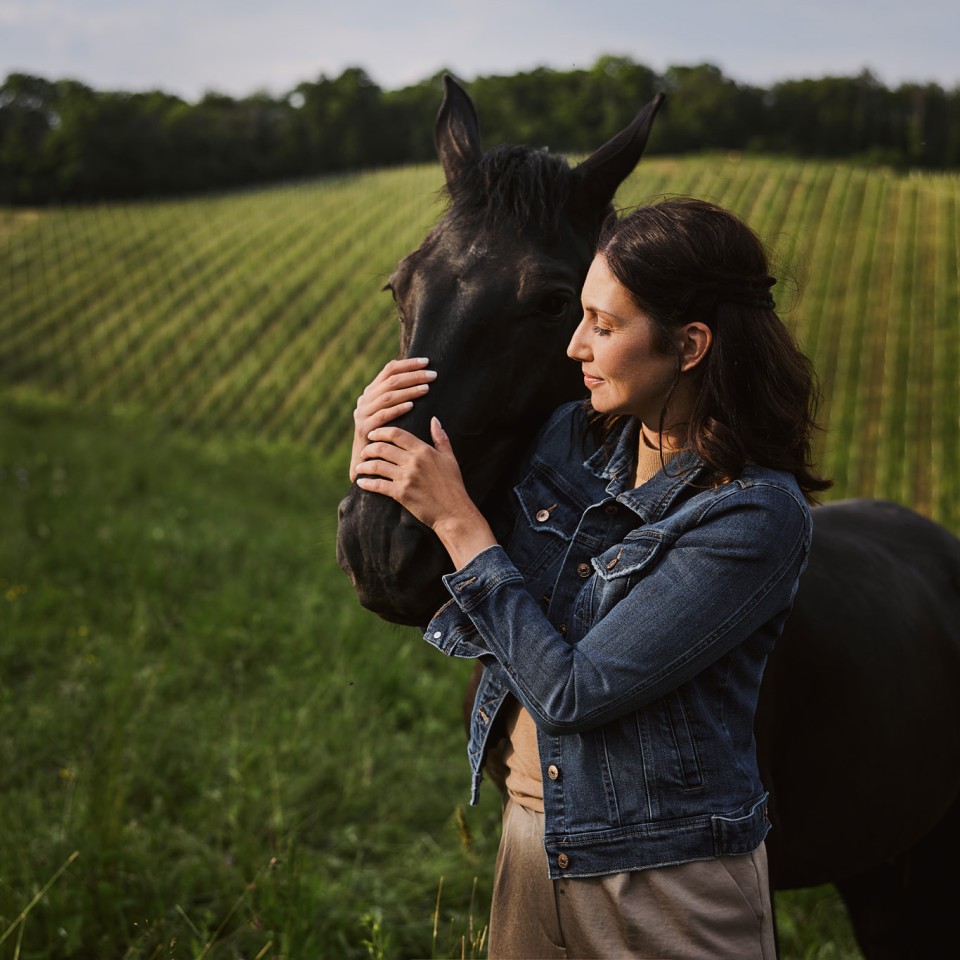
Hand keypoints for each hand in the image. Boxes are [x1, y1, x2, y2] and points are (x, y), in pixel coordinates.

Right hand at [349, 357, 435, 481]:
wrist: (365, 465)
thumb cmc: (385, 438)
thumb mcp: (388, 414)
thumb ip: (397, 398)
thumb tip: (419, 379)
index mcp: (371, 392)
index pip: (389, 369)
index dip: (408, 364)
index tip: (426, 362)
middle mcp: (364, 400)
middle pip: (391, 380)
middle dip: (413, 375)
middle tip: (433, 375)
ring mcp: (362, 414)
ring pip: (388, 396)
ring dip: (409, 390)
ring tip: (427, 388)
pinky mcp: (364, 429)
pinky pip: (383, 415)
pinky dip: (398, 408)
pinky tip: (412, 405)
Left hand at [355, 418, 495, 568]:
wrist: (454, 512)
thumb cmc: (453, 485)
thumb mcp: (450, 458)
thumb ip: (440, 438)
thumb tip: (434, 419)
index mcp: (424, 450)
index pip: (397, 434)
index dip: (381, 432)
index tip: (373, 434)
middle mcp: (414, 462)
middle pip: (383, 448)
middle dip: (369, 448)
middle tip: (364, 451)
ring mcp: (406, 478)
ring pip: (377, 465)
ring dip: (364, 465)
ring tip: (359, 466)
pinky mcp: (401, 494)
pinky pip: (378, 485)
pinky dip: (367, 483)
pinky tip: (361, 482)